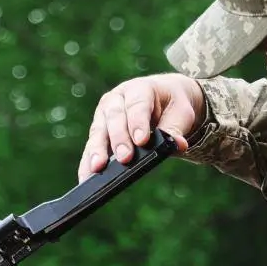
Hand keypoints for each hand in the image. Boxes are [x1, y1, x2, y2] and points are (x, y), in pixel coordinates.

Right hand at [78, 75, 205, 180]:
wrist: (163, 97)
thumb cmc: (171, 105)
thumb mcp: (180, 113)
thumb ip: (176, 129)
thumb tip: (177, 145)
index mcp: (140, 89)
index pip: (137, 104)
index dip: (138, 122)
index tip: (141, 141)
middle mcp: (118, 98)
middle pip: (115, 117)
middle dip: (119, 138)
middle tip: (125, 158)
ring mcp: (105, 114)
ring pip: (99, 130)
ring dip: (97, 150)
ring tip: (97, 168)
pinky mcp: (100, 130)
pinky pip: (92, 145)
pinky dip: (88, 160)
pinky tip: (86, 176)